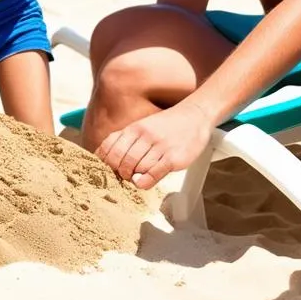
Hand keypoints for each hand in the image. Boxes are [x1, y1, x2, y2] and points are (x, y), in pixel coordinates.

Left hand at [95, 101, 214, 189]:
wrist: (194, 116)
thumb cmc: (166, 125)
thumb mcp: (142, 127)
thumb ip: (125, 140)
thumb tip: (106, 158)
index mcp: (134, 128)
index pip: (110, 147)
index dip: (106, 162)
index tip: (108, 169)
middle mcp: (145, 136)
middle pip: (122, 160)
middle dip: (119, 172)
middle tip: (123, 176)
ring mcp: (159, 147)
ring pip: (137, 168)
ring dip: (133, 177)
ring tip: (136, 177)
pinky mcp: (173, 158)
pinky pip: (154, 173)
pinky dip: (145, 181)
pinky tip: (143, 182)